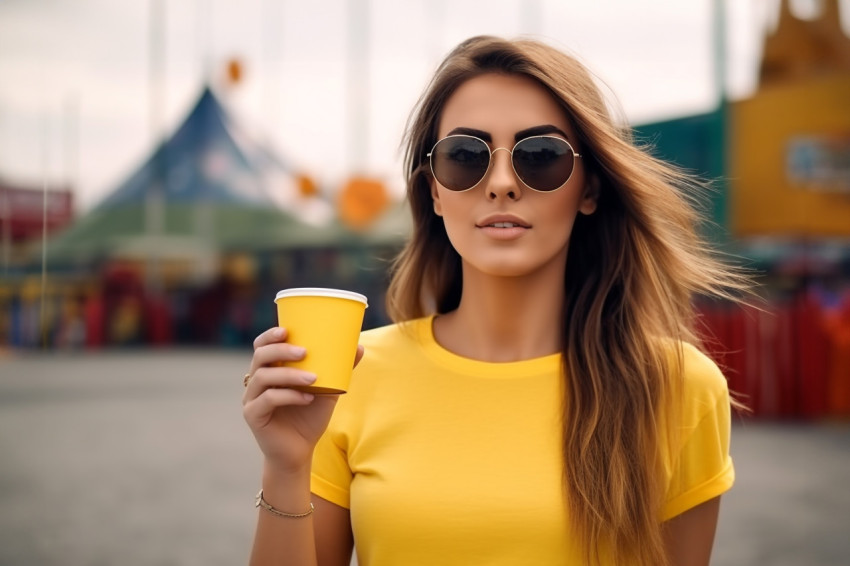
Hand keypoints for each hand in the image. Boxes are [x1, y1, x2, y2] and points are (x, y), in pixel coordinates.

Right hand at [242, 327, 364, 474]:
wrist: (299, 452)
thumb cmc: (310, 417)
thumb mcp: (328, 391)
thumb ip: (339, 369)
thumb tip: (358, 346)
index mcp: (270, 371)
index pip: (262, 346)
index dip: (270, 335)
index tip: (287, 330)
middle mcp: (256, 382)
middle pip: (260, 357)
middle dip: (281, 351)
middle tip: (305, 352)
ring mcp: (251, 399)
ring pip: (263, 377)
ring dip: (289, 374)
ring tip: (313, 378)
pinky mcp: (253, 416)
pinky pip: (267, 400)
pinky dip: (288, 396)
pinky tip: (307, 398)